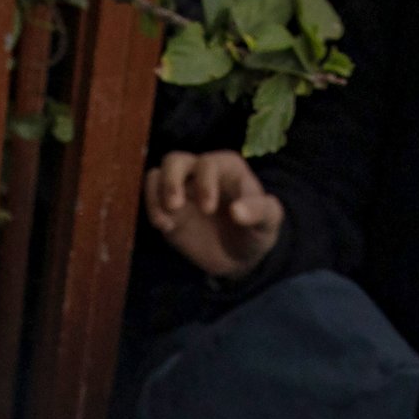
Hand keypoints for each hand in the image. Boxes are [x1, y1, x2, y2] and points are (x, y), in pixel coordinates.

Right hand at [144, 150, 284, 280]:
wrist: (239, 258)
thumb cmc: (256, 231)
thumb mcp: (269, 222)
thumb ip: (259, 211)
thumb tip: (237, 211)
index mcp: (226, 167)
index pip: (208, 164)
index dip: (204, 183)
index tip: (208, 209)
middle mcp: (200, 172)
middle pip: (175, 160)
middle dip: (171, 181)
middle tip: (176, 206)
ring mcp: (181, 188)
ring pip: (157, 173)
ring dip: (156, 194)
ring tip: (166, 222)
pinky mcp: (166, 207)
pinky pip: (150, 196)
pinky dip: (151, 208)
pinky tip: (165, 227)